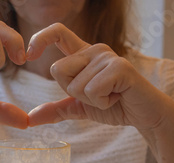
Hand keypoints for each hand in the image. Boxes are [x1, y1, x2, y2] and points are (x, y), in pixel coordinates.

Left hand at [26, 23, 173, 130]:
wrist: (144, 115)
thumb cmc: (115, 106)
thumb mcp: (80, 108)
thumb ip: (57, 109)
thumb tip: (30, 119)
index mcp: (84, 54)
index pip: (57, 32)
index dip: (40, 40)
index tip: (28, 56)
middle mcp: (95, 50)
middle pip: (57, 70)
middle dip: (72, 92)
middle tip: (97, 95)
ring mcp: (108, 57)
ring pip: (75, 85)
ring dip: (91, 101)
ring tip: (111, 96)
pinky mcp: (120, 67)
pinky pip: (92, 90)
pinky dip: (102, 103)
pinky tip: (117, 98)